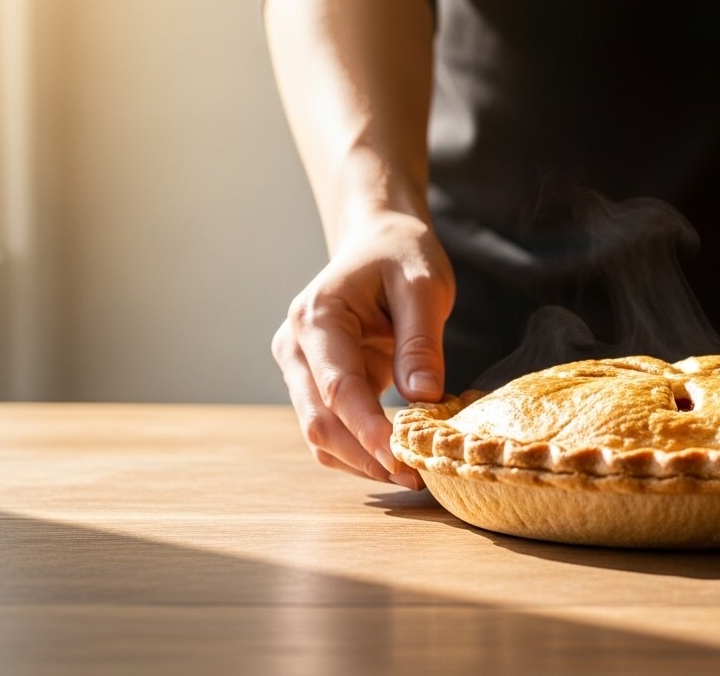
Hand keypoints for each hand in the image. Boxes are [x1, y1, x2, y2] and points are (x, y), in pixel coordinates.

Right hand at [271, 209, 454, 488]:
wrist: (379, 241)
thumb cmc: (402, 256)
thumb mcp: (424, 286)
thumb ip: (421, 341)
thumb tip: (421, 398)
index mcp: (316, 317)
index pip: (337, 388)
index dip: (368, 430)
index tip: (402, 460)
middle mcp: (296, 347)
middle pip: (318, 422)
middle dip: (365, 456)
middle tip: (415, 478)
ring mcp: (301, 368)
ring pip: (321, 434)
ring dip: (361, 461)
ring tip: (412, 475)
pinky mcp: (316, 384)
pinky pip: (333, 428)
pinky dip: (361, 450)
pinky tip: (397, 459)